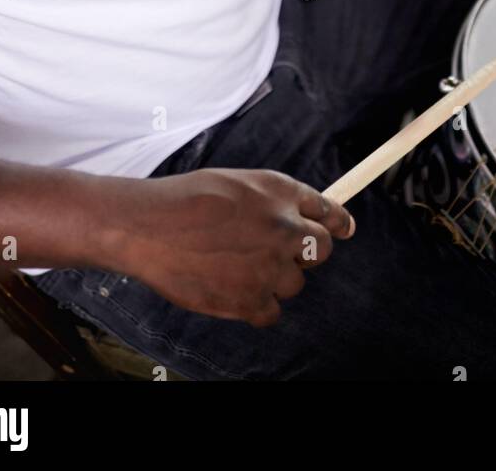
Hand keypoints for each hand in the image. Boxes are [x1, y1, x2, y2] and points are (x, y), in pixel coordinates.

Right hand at [109, 168, 353, 326]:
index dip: (339, 221)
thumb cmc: (186, 200)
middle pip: (323, 248)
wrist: (150, 227)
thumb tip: (297, 217)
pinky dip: (255, 306)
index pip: (329, 209)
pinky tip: (231, 290)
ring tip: (236, 267)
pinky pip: (271, 312)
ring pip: (295, 283)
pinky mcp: (251, 300)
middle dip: (306, 252)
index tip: (344, 229)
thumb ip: (272, 200)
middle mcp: (284, 227)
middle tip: (278, 254)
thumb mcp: (238, 182)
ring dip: (274, 279)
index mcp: (280, 191)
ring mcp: (270, 265)